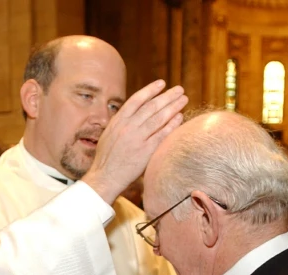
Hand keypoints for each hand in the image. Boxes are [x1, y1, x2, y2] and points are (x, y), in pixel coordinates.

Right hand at [82, 80, 188, 203]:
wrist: (104, 176)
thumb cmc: (106, 158)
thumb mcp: (108, 134)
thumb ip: (121, 122)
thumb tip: (133, 112)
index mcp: (118, 121)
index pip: (137, 100)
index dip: (150, 90)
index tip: (161, 84)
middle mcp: (128, 127)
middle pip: (151, 107)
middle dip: (167, 96)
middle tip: (179, 90)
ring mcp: (137, 138)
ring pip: (158, 118)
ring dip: (173, 107)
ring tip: (183, 100)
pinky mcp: (145, 151)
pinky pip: (162, 134)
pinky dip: (172, 124)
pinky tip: (179, 117)